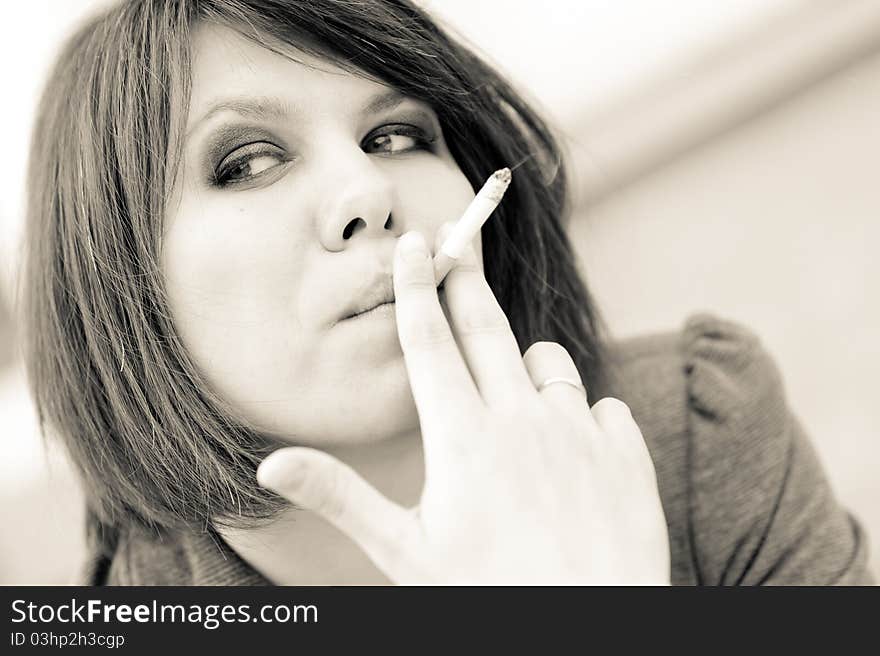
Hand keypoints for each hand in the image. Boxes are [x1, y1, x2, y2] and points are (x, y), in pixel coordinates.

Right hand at [257, 225, 670, 583]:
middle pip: (487, 328)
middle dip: (466, 281)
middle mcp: (523, 419)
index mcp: (463, 437)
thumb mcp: (405, 552)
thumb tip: (268, 465)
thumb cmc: (489, 596)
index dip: (417, 287)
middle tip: (455, 243)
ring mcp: (580, 432)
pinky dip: (582, 414)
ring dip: (527, 363)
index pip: (430, 341)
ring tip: (515, 397)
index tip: (414, 243)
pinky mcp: (625, 454)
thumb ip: (340, 497)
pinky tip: (571, 450)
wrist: (591, 633)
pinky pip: (602, 407)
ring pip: (550, 364)